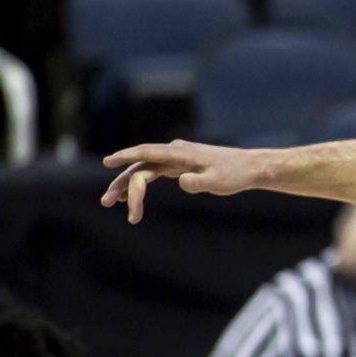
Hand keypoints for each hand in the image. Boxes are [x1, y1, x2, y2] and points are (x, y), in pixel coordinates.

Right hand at [100, 140, 264, 222]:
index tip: (108, 163)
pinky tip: (133, 197)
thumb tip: (181, 181)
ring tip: (114, 203)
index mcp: (180, 154)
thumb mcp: (218, 182)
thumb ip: (199, 182)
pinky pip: (154, 173)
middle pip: (140, 165)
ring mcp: (175, 158)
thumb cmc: (234, 175)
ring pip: (145, 170)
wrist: (249, 168)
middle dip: (122, 183)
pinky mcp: (179, 166)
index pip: (147, 153)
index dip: (126, 157)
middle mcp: (174, 152)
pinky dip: (142, 183)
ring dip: (129, 186)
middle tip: (107, 202)